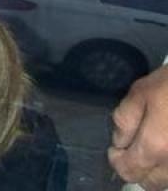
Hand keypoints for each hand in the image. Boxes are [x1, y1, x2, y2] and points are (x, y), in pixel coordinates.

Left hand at [110, 64, 167, 187]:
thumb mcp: (141, 92)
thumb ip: (125, 120)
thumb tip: (120, 143)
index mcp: (157, 147)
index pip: (129, 171)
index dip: (116, 159)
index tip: (117, 146)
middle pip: (151, 183)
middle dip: (138, 168)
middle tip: (136, 147)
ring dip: (158, 170)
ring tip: (156, 145)